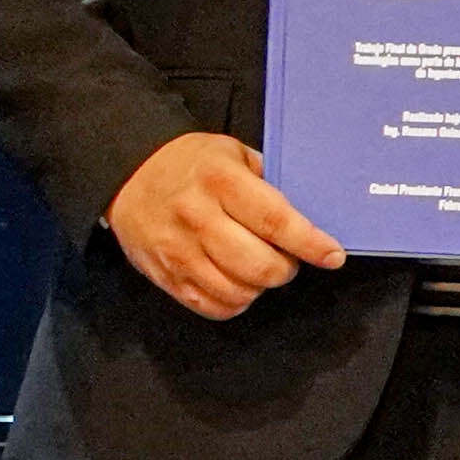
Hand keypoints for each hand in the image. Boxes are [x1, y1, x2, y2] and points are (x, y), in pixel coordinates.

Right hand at [102, 128, 337, 320]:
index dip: (309, 243)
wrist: (126, 174)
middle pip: (259, 265)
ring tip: (257, 267)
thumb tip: (306, 213)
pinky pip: (212, 307)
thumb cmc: (188, 163)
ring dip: (259, 286)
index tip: (332, 255)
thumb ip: (266, 180)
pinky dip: (234, 302)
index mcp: (219, 181)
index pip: (274, 220)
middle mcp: (198, 217)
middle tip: (286, 257)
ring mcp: (179, 251)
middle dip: (285, 269)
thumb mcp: (230, 152)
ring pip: (238, 292)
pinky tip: (236, 282)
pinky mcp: (166, 276)